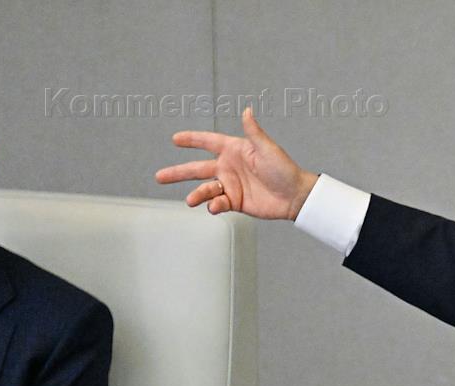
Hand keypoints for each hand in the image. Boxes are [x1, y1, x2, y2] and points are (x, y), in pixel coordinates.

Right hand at [155, 106, 318, 219]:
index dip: (192, 140)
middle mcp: (228, 167)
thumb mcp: (267, 149)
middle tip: (159, 177)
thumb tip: (247, 111)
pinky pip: (218, 203)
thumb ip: (253, 132)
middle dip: (178, 172)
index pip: (207, 142)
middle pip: (197, 169)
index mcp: (234, 150)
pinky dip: (214, 205)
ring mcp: (231, 185)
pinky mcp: (235, 202)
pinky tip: (214, 206)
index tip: (175, 139)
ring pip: (205, 189)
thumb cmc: (284, 169)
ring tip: (191, 200)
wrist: (295, 196)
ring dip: (197, 194)